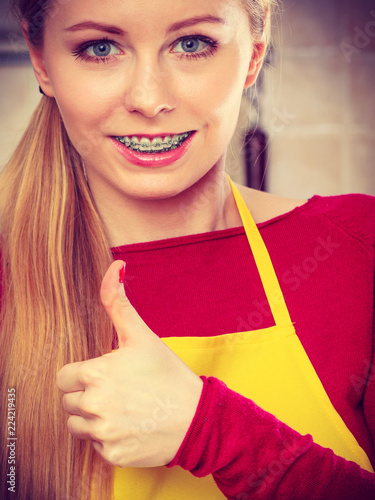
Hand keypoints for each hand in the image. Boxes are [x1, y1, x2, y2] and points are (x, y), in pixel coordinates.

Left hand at [57, 260, 202, 467]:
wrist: (197, 417)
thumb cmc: (168, 374)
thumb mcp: (142, 335)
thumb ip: (118, 302)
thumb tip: (115, 267)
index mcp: (95, 374)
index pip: (64, 377)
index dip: (82, 374)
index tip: (103, 374)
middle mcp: (94, 405)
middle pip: (68, 401)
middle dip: (86, 395)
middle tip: (117, 390)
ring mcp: (103, 433)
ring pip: (77, 425)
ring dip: (93, 418)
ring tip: (123, 408)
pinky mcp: (112, 455)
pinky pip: (96, 446)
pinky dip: (109, 438)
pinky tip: (130, 426)